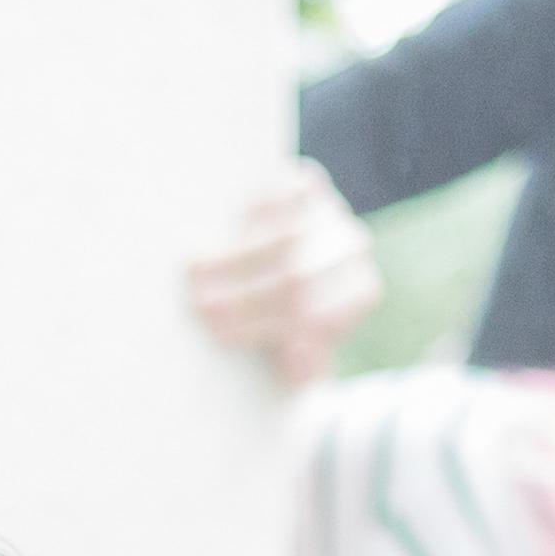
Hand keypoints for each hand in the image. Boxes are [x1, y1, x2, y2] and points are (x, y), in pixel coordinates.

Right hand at [186, 164, 381, 384]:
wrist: (293, 258)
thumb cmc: (287, 322)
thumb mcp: (299, 358)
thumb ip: (301, 370)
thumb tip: (296, 357)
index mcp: (360, 292)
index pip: (318, 317)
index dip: (267, 328)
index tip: (224, 337)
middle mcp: (352, 248)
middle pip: (298, 277)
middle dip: (243, 296)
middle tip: (200, 308)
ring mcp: (330, 212)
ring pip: (286, 236)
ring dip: (234, 257)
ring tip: (194, 274)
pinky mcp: (306, 184)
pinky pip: (283, 194)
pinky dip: (253, 210)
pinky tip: (219, 230)